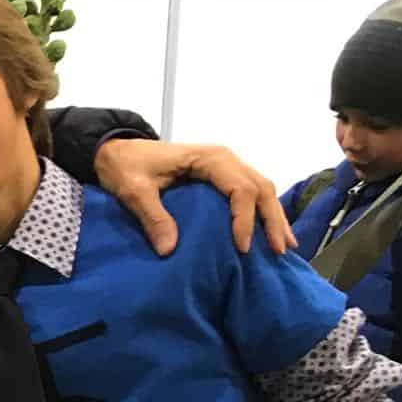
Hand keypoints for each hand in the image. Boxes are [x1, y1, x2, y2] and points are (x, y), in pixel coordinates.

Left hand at [93, 138, 293, 259]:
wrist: (117, 151)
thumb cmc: (126, 167)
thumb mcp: (134, 191)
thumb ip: (153, 217)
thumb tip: (169, 250)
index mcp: (210, 158)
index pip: (240, 189)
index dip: (244, 219)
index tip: (241, 248)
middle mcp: (225, 159)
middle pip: (260, 188)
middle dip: (271, 220)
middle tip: (279, 250)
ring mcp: (225, 167)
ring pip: (261, 190)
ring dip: (274, 217)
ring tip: (284, 246)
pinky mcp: (220, 177)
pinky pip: (250, 192)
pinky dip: (262, 212)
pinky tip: (270, 232)